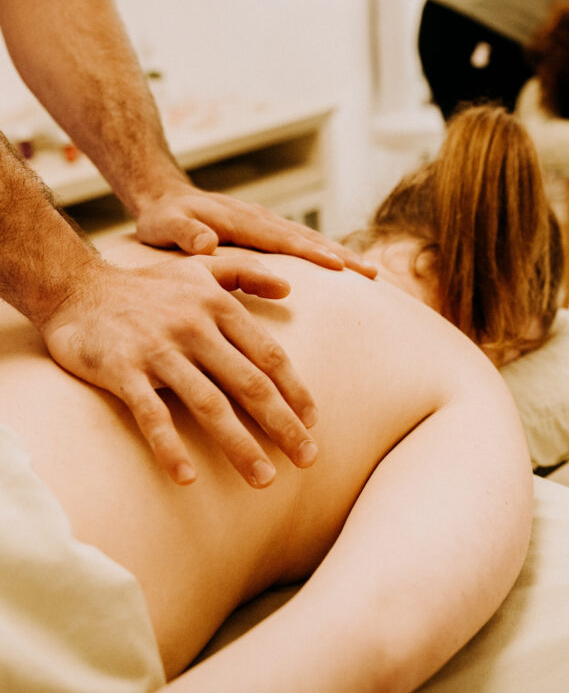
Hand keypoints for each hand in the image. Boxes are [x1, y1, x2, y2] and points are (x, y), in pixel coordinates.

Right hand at [38, 255, 318, 486]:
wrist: (76, 288)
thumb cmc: (149, 285)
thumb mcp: (201, 267)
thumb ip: (246, 273)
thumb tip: (288, 286)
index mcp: (219, 307)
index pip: (269, 355)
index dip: (295, 390)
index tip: (313, 422)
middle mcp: (195, 329)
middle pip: (249, 383)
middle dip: (282, 425)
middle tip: (308, 459)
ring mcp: (159, 351)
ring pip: (209, 404)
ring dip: (239, 445)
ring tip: (264, 479)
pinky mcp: (123, 371)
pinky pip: (151, 415)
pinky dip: (169, 446)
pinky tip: (187, 478)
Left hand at [135, 183, 376, 277]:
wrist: (166, 196)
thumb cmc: (165, 216)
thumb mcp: (165, 224)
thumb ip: (186, 232)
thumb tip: (208, 245)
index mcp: (243, 221)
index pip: (285, 239)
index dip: (313, 254)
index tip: (340, 268)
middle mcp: (262, 220)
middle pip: (310, 238)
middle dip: (343, 256)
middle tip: (374, 274)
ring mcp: (268, 224)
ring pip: (312, 240)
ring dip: (343, 255)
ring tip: (372, 274)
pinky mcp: (268, 231)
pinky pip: (303, 242)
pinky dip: (327, 254)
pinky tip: (344, 268)